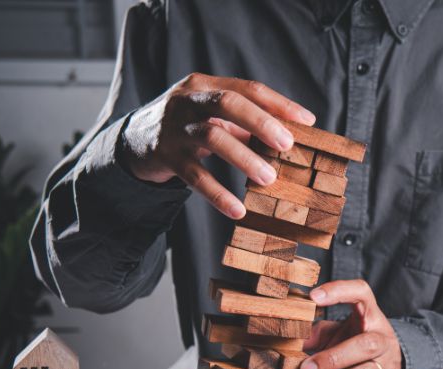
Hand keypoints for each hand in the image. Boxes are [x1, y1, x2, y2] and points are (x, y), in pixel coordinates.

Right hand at [118, 72, 315, 218]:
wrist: (135, 142)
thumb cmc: (188, 126)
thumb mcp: (212, 116)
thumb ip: (245, 122)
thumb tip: (291, 138)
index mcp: (205, 84)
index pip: (247, 88)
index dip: (279, 104)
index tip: (308, 121)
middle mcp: (187, 100)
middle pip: (228, 103)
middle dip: (261, 123)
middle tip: (287, 145)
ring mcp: (174, 127)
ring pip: (212, 138)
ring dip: (244, 158)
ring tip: (269, 179)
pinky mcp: (164, 155)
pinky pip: (194, 176)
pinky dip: (218, 194)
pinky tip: (238, 210)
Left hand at [298, 280, 402, 368]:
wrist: (387, 362)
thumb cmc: (354, 341)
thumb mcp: (336, 331)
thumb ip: (315, 333)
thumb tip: (287, 340)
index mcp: (370, 315)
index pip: (361, 293)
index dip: (339, 292)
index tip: (313, 297)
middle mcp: (382, 338)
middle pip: (365, 345)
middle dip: (332, 358)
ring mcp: (386, 366)